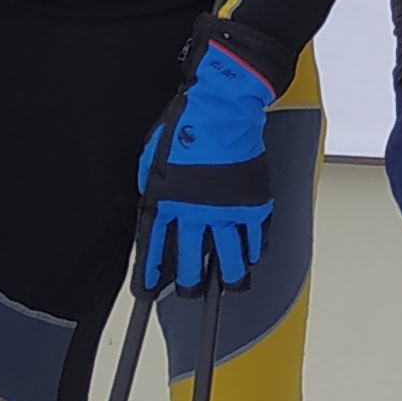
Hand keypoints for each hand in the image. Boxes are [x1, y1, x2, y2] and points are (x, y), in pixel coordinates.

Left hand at [137, 34, 278, 293]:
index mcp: (166, 200)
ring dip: (228, 276)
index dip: (149, 272)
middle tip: (189, 293)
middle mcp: (195, 211)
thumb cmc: (185, 124)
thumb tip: (152, 207)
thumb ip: (153, 186)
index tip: (147, 291)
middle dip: (188, 282)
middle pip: (191, 260)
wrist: (222, 107)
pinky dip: (254, 250)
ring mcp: (226, 209)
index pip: (154, 246)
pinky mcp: (252, 201)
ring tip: (230, 287)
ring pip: (228, 257)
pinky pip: (255, 236)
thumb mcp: (152, 155)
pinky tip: (252, 257)